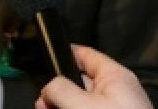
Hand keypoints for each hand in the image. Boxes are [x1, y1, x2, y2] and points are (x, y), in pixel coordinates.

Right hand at [35, 45, 151, 108]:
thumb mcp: (83, 105)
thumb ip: (61, 91)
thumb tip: (48, 88)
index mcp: (114, 76)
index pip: (87, 56)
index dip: (66, 54)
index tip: (48, 58)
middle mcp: (115, 93)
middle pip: (79, 84)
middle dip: (58, 93)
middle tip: (41, 104)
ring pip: (81, 105)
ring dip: (62, 107)